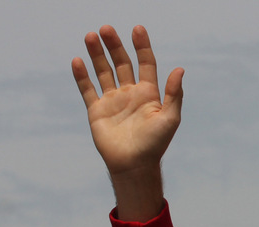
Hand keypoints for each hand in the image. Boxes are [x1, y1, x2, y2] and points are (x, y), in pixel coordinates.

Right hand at [72, 25, 183, 180]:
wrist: (134, 165)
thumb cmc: (155, 144)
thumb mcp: (170, 118)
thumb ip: (174, 94)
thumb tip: (180, 69)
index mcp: (149, 93)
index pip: (146, 63)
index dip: (142, 46)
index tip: (137, 29)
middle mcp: (130, 93)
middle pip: (122, 63)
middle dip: (114, 45)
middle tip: (106, 29)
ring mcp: (113, 101)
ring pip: (103, 71)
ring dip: (97, 54)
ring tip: (90, 36)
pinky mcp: (97, 110)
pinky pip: (88, 89)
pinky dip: (82, 76)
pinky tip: (78, 61)